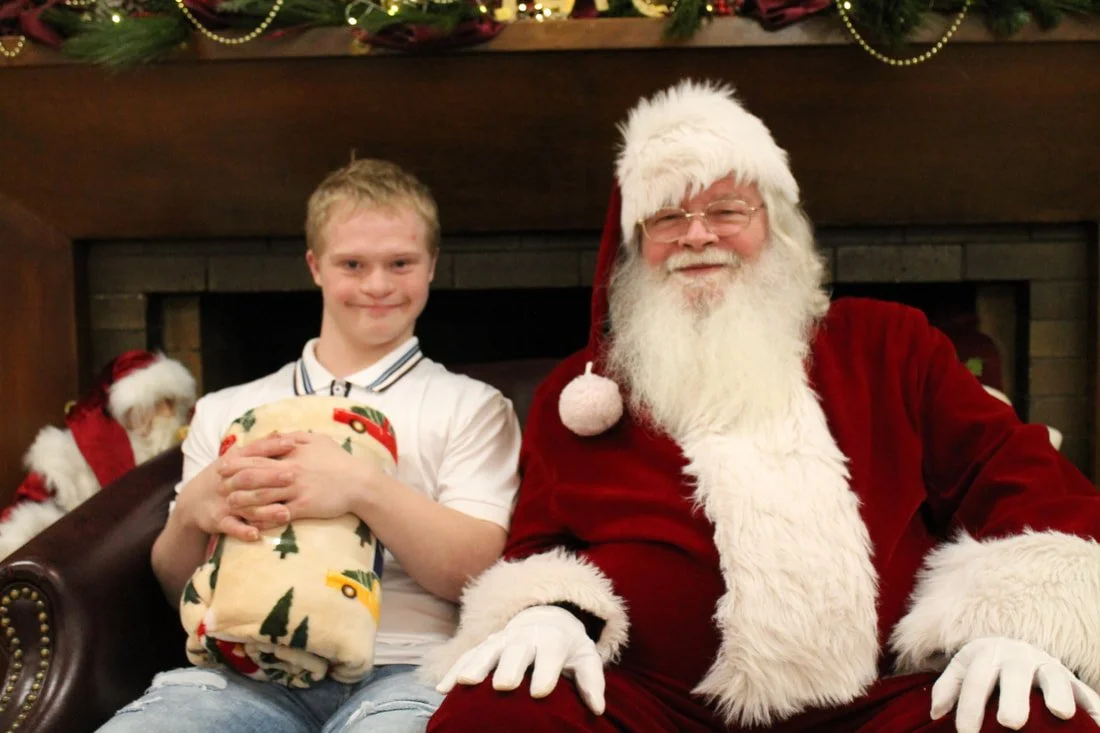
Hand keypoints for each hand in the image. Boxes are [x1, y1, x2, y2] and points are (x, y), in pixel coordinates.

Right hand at [174, 444, 287, 541]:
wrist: (192, 501)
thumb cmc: (224, 477)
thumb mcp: (236, 459)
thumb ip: (259, 449)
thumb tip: (283, 433)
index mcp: (234, 462)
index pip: (253, 452)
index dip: (272, 446)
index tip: (292, 443)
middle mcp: (228, 481)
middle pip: (249, 477)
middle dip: (270, 477)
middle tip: (292, 476)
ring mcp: (223, 502)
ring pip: (245, 505)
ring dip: (265, 510)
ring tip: (285, 513)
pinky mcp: (218, 521)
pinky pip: (231, 527)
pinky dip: (242, 531)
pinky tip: (256, 535)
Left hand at [218, 431, 381, 522]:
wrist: (360, 482)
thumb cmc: (339, 460)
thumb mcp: (318, 440)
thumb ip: (295, 436)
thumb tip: (276, 435)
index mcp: (292, 454)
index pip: (259, 456)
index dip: (239, 461)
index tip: (224, 464)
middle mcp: (291, 471)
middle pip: (256, 475)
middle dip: (235, 481)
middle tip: (218, 485)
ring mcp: (296, 490)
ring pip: (263, 496)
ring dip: (244, 501)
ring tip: (229, 505)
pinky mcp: (303, 507)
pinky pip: (278, 514)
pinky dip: (263, 519)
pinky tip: (252, 523)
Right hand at [436, 605, 605, 714]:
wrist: (548, 618)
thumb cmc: (569, 647)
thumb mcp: (586, 658)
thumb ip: (592, 682)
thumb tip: (599, 709)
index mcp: (553, 640)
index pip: (551, 654)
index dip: (546, 672)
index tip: (540, 692)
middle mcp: (526, 637)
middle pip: (517, 650)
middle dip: (509, 666)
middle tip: (502, 685)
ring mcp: (503, 639)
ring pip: (488, 650)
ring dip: (476, 665)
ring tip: (465, 683)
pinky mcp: (486, 645)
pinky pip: (469, 656)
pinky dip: (455, 670)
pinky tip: (443, 689)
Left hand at [931, 637, 1099, 732]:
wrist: (1012, 645)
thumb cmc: (984, 666)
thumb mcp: (962, 669)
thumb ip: (948, 688)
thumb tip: (937, 713)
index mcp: (986, 654)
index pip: (975, 682)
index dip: (969, 707)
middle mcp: (1017, 657)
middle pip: (1015, 676)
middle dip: (1013, 698)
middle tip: (1010, 722)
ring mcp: (1045, 665)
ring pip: (1053, 676)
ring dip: (1057, 693)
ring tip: (1061, 713)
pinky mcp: (1069, 676)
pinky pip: (1083, 689)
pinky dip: (1092, 704)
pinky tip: (1098, 721)